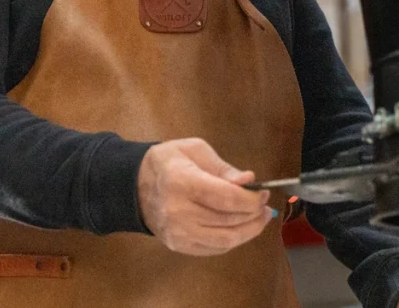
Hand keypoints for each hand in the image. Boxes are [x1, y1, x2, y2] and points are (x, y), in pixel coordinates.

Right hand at [137, 137, 274, 255]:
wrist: (133, 185)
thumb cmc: (167, 161)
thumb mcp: (194, 150)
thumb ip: (223, 167)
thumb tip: (249, 180)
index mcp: (182, 182)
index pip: (226, 197)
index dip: (251, 198)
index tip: (263, 192)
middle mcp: (179, 211)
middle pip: (229, 220)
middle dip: (254, 213)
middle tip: (265, 205)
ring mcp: (178, 233)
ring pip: (225, 240)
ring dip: (249, 231)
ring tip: (259, 219)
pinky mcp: (178, 246)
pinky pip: (214, 249)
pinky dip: (232, 240)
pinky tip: (240, 228)